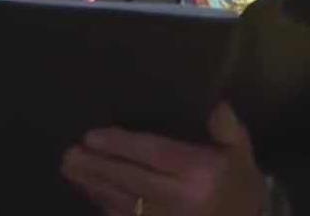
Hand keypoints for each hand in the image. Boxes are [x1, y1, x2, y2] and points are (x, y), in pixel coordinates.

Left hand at [62, 103, 264, 215]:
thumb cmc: (239, 185)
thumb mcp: (241, 153)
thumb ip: (228, 130)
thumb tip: (218, 104)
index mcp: (200, 174)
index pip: (154, 155)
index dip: (121, 145)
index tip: (92, 136)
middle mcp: (181, 200)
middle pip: (131, 181)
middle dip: (98, 167)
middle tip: (69, 155)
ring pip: (124, 203)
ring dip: (94, 187)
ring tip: (71, 171)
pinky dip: (107, 208)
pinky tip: (91, 195)